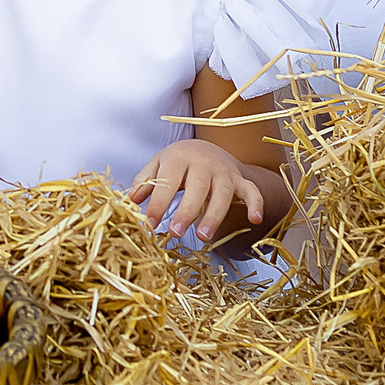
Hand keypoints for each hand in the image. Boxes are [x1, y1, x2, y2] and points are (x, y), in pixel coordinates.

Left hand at [127, 140, 264, 243]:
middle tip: (175, 232)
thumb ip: (144, 181)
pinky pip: (251, 191)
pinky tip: (255, 220)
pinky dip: (255, 204)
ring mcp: (224, 171)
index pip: (168, 181)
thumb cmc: (177, 162)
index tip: (149, 223)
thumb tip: (128, 201)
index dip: (158, 203)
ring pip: (222, 192)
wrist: (207, 147)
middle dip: (186, 210)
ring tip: (203, 237)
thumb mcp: (158, 165)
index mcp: (179, 157)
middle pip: (197, 187)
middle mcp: (203, 162)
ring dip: (214, 215)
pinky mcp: (240, 180)